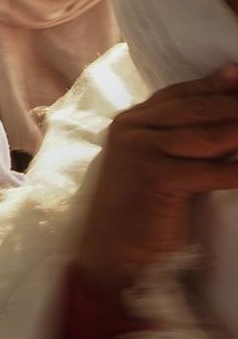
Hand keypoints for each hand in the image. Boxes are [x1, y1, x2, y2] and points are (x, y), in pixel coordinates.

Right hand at [74, 66, 237, 301]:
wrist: (113, 254)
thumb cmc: (142, 211)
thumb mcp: (158, 165)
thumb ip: (183, 139)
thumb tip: (230, 119)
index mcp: (131, 121)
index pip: (181, 93)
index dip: (218, 85)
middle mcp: (131, 128)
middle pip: (196, 108)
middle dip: (236, 105)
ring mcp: (139, 151)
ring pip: (205, 135)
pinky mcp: (153, 177)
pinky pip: (208, 170)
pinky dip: (237, 170)